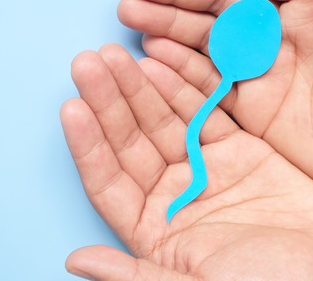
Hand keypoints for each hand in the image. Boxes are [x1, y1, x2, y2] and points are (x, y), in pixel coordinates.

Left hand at [60, 44, 312, 279]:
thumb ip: (136, 275)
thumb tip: (76, 261)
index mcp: (154, 232)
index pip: (110, 181)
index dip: (89, 145)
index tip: (71, 107)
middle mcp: (174, 197)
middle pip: (131, 142)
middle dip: (110, 102)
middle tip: (88, 62)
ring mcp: (207, 171)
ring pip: (163, 121)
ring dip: (139, 87)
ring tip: (116, 54)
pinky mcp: (242, 151)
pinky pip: (205, 113)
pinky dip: (184, 87)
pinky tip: (160, 61)